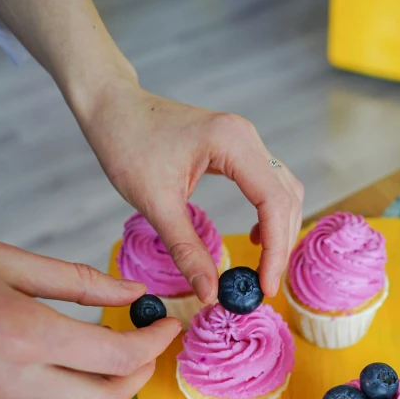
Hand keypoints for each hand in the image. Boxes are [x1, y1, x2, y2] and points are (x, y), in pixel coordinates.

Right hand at [0, 239, 180, 398]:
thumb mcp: (6, 263)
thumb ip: (77, 281)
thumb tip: (135, 293)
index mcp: (26, 335)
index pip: (117, 356)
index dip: (155, 342)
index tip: (170, 325)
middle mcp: (18, 379)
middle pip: (108, 397)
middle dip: (141, 372)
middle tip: (152, 343)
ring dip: (112, 384)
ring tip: (119, 348)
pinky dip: (80, 389)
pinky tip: (80, 361)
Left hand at [78, 80, 303, 302]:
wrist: (112, 106)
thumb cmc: (126, 143)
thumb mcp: (155, 203)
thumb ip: (186, 250)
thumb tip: (209, 292)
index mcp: (232, 143)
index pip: (274, 203)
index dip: (276, 250)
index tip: (264, 287)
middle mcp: (246, 138)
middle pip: (287, 198)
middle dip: (280, 245)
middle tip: (262, 285)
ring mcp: (245, 140)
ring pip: (283, 191)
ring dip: (279, 230)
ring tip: (262, 267)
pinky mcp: (237, 148)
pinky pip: (269, 184)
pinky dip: (270, 214)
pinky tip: (256, 236)